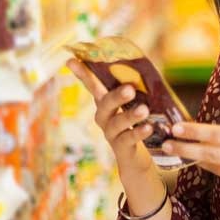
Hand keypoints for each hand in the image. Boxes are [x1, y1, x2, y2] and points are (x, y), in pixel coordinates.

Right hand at [66, 59, 154, 177]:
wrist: (139, 157)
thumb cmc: (140, 123)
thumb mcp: (140, 103)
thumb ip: (140, 89)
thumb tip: (146, 70)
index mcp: (106, 102)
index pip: (93, 85)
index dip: (82, 74)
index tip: (71, 61)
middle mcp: (105, 116)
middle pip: (104, 104)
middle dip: (116, 96)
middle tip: (130, 89)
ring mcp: (111, 133)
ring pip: (116, 122)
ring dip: (130, 115)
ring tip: (144, 110)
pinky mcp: (121, 148)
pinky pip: (127, 139)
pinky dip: (137, 133)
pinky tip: (148, 128)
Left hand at [163, 122, 219, 213]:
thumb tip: (214, 135)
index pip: (219, 134)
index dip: (195, 131)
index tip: (176, 127)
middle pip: (211, 153)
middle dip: (185, 148)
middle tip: (166, 143)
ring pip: (215, 167)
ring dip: (195, 159)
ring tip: (178, 152)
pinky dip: (217, 169)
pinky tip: (209, 163)